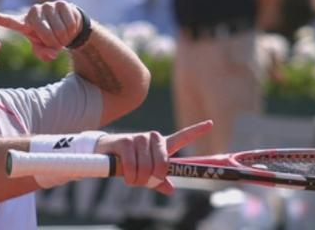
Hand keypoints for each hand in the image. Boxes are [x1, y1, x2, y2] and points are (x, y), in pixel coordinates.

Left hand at [0, 1, 81, 60]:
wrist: (69, 28)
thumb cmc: (51, 39)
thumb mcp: (45, 50)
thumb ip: (44, 53)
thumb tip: (51, 53)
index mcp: (24, 23)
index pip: (11, 22)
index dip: (3, 20)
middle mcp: (33, 12)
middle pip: (44, 32)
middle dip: (53, 42)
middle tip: (57, 44)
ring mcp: (47, 6)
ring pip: (58, 29)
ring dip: (63, 38)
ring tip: (62, 36)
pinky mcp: (61, 4)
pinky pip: (68, 23)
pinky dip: (71, 31)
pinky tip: (69, 29)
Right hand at [94, 120, 212, 193]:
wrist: (104, 152)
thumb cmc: (128, 163)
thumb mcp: (145, 173)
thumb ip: (158, 180)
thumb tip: (170, 190)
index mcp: (162, 144)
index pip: (182, 136)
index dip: (197, 131)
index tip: (211, 123)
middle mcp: (153, 138)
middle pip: (162, 166)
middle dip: (152, 179)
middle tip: (142, 181)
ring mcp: (139, 138)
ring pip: (146, 168)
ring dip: (138, 180)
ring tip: (131, 178)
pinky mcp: (125, 141)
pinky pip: (131, 165)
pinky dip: (129, 176)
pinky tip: (125, 175)